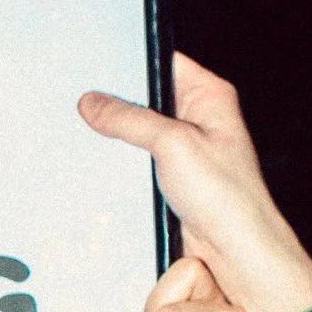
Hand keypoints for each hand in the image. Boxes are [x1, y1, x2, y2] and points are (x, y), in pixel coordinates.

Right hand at [79, 55, 311, 311]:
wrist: (233, 251)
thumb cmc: (225, 197)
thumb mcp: (173, 144)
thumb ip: (130, 119)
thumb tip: (92, 102)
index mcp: (208, 97)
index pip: (163, 61)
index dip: (130, 60)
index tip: (93, 63)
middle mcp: (195, 118)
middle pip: (143, 97)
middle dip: (113, 101)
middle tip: (79, 100)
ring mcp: (180, 149)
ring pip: (135, 131)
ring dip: (112, 135)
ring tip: (81, 130)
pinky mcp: (167, 177)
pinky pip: (133, 160)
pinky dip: (115, 162)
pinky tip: (92, 162)